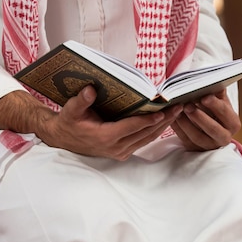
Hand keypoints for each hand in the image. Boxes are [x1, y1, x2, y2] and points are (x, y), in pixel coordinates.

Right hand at [0, 86, 181, 160]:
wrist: (62, 138)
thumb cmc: (68, 122)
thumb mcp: (70, 110)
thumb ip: (80, 101)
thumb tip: (91, 89)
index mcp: (105, 138)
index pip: (132, 128)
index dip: (148, 119)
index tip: (163, 110)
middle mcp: (115, 148)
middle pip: (145, 134)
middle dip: (164, 121)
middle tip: (180, 107)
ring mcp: (120, 152)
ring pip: (147, 139)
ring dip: (163, 126)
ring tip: (178, 111)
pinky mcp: (123, 151)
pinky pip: (143, 141)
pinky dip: (155, 130)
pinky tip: (166, 119)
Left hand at [171, 89, 240, 150]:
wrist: (210, 131)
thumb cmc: (215, 113)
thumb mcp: (220, 103)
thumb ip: (218, 93)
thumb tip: (214, 80)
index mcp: (233, 123)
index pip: (225, 113)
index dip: (215, 105)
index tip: (204, 97)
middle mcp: (224, 137)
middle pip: (212, 128)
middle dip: (199, 116)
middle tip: (187, 105)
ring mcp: (209, 145)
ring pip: (197, 136)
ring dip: (186, 123)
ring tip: (177, 110)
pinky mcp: (195, 149)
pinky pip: (185, 139)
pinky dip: (178, 128)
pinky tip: (172, 118)